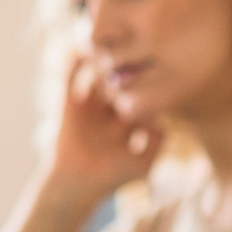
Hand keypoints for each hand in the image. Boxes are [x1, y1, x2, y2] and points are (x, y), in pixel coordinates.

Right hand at [45, 54, 163, 204]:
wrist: (76, 185)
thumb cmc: (112, 178)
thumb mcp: (144, 165)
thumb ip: (158, 143)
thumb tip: (162, 119)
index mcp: (130, 121)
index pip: (144, 94)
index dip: (153, 83)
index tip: (163, 72)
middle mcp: (110, 110)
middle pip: (122, 79)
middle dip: (131, 67)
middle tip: (139, 53)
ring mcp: (89, 106)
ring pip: (98, 74)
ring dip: (105, 60)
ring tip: (112, 46)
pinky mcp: (69, 105)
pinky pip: (71, 78)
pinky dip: (75, 63)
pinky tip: (83, 51)